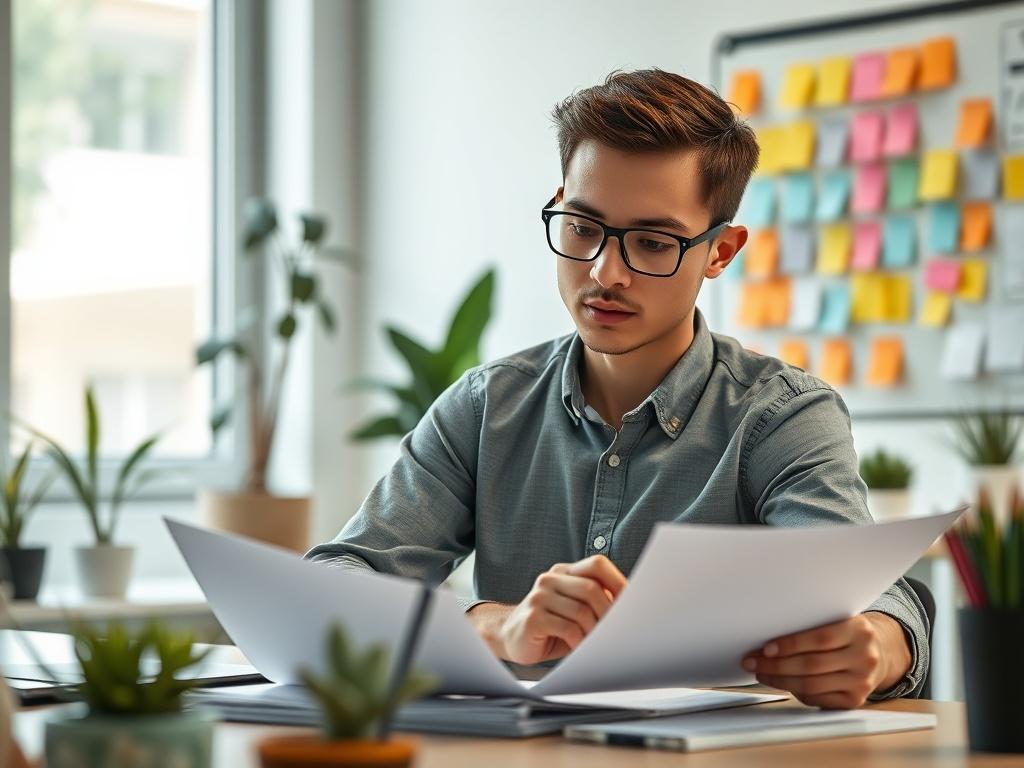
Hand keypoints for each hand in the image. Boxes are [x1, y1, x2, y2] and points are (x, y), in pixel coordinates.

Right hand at [467, 555, 626, 664]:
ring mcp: (539, 597)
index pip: (597, 564)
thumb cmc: (551, 627)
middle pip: (592, 588)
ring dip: (594, 632)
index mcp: (564, 572)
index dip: (618, 581)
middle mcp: (550, 579)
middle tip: (614, 631)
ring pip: (582, 611)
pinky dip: (580, 642)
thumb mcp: (574, 609)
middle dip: (608, 613)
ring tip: (595, 643)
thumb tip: (630, 608)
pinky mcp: (533, 618)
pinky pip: (568, 629)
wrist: (509, 637)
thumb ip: (595, 601)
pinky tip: (579, 648)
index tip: (633, 602)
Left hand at [741, 612, 911, 708]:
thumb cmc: (846, 634)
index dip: (790, 644)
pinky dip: (796, 692)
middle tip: (752, 662)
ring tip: (761, 673)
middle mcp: (864, 657)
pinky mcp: (855, 700)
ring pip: (811, 685)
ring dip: (780, 680)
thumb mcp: (837, 620)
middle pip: (811, 665)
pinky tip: (782, 683)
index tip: (765, 647)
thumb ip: (812, 624)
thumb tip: (768, 635)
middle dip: (776, 665)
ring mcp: (861, 682)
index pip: (820, 638)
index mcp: (859, 630)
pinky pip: (818, 699)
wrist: (879, 653)